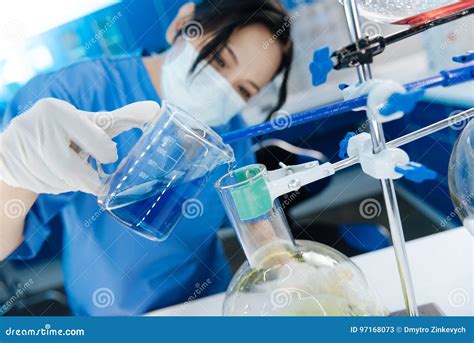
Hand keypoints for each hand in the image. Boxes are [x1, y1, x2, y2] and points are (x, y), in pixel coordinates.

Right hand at [0, 98, 159, 194]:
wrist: (19, 140)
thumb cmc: (68, 131)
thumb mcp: (92, 122)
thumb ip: (124, 117)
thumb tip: (156, 109)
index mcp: (60, 111)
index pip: (95, 141)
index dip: (106, 153)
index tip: (110, 156)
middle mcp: (36, 123)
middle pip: (70, 167)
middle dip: (87, 180)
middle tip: (98, 185)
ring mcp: (19, 143)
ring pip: (56, 179)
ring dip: (71, 184)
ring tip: (74, 174)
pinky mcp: (9, 162)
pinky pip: (41, 185)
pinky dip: (55, 187)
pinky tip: (55, 177)